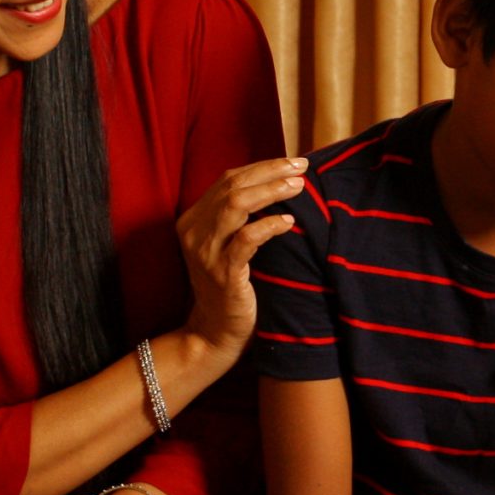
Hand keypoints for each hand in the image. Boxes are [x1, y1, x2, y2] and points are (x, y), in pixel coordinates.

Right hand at [178, 156, 308, 357]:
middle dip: (270, 172)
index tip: (293, 162)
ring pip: (235, 205)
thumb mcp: (228, 245)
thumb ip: (241, 217)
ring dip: (270, 191)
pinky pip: (246, 239)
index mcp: (193, 220)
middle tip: (301, 167)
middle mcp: (193, 232)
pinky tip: (289, 222)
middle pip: (232, 186)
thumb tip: (280, 183)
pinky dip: (269, 225)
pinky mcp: (222, 273)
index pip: (227, 180)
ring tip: (298, 187)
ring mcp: (205, 252)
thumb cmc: (231, 285)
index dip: (261, 167)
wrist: (215, 332)